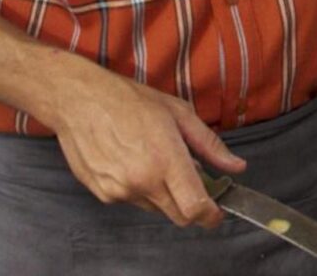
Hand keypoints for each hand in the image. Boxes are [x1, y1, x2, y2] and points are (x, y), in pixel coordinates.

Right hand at [44, 58, 246, 228]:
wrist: (79, 100)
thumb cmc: (129, 100)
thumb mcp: (179, 113)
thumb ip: (210, 145)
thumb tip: (237, 167)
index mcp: (165, 160)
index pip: (195, 208)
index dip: (211, 216)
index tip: (217, 212)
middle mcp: (142, 182)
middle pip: (178, 216)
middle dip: (191, 206)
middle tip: (191, 181)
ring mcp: (120, 191)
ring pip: (155, 208)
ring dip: (163, 194)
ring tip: (154, 160)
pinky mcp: (103, 194)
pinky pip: (132, 200)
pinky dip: (139, 189)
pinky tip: (131, 160)